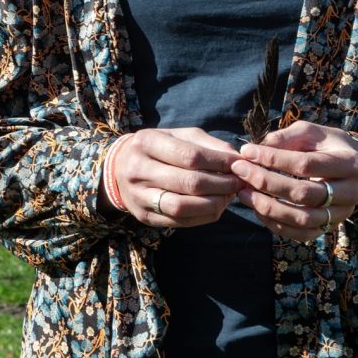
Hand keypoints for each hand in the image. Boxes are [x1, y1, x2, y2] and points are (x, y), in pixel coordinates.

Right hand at [109, 128, 242, 227]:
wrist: (119, 168)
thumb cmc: (157, 148)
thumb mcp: (178, 136)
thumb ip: (207, 144)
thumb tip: (236, 158)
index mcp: (147, 142)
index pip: (190, 156)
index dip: (219, 162)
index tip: (238, 165)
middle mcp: (138, 170)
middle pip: (188, 183)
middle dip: (221, 184)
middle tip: (238, 183)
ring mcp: (139, 196)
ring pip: (182, 207)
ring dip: (213, 204)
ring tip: (229, 196)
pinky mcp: (143, 216)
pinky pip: (179, 221)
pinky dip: (203, 216)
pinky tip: (216, 207)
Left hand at [231, 121, 357, 242]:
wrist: (351, 165)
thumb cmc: (326, 144)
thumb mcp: (310, 132)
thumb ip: (285, 138)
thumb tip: (255, 150)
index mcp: (350, 163)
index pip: (306, 164)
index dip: (274, 159)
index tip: (247, 152)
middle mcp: (351, 192)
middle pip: (303, 194)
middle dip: (266, 183)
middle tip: (240, 171)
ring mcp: (341, 214)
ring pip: (302, 219)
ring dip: (268, 208)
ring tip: (244, 193)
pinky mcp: (329, 228)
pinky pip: (302, 234)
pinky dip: (277, 225)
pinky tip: (258, 210)